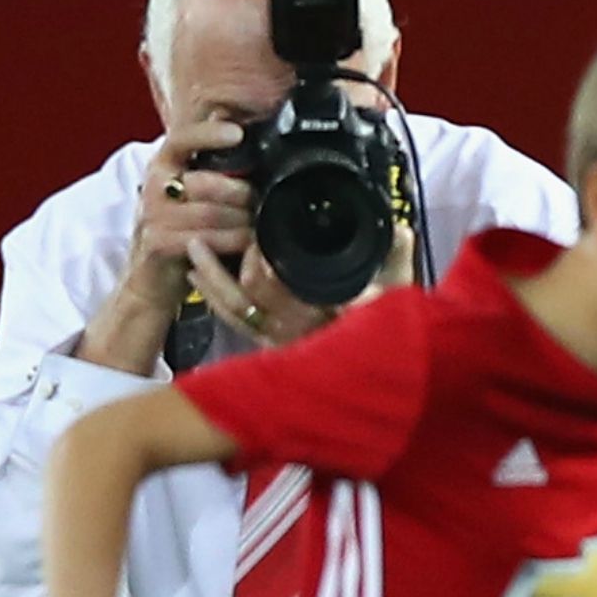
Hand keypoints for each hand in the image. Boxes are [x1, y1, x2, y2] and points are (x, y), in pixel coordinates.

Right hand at [123, 120, 254, 310]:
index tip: (238, 133)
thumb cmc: (184, 232)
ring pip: (212, 213)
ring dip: (243, 223)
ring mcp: (152, 214)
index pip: (183, 139)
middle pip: (209, 182)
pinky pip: (206, 239)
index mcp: (164, 165)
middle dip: (244, 195)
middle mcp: (154, 185)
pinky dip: (232, 243)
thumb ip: (216, 169)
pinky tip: (245, 245)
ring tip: (257, 228)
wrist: (153, 279)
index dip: (210, 134)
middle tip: (260, 206)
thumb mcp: (196, 195)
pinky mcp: (157, 242)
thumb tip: (249, 138)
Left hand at [184, 225, 414, 345]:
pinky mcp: (273, 345)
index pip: (279, 286)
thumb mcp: (402, 289)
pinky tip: (198, 276)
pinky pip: (236, 321)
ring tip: (194, 247)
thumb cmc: (398, 327)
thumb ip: (399, 257)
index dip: (261, 261)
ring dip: (210, 277)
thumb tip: (399, 231)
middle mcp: (298, 330)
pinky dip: (214, 297)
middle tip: (209, 229)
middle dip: (224, 264)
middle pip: (247, 296)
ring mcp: (283, 340)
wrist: (389, 366)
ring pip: (234, 308)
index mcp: (324, 311)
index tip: (255, 234)